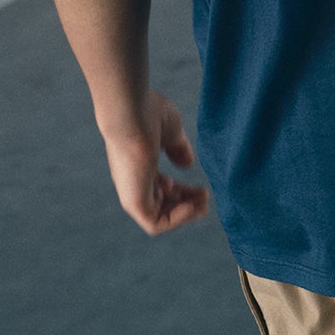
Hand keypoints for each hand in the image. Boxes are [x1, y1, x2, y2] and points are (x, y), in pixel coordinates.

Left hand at [100, 90, 209, 235]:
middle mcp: (132, 181)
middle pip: (161, 204)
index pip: (159, 188)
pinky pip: (155, 223)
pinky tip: (193, 206)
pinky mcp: (133, 201)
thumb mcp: (170, 131)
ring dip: (184, 214)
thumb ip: (178, 148)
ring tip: (203, 205)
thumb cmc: (146, 113)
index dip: (181, 191)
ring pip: (158, 216)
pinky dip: (177, 219)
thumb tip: (187, 164)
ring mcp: (131, 192)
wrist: (129, 111)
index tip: (200, 188)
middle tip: (205, 199)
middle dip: (186, 204)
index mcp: (137, 165)